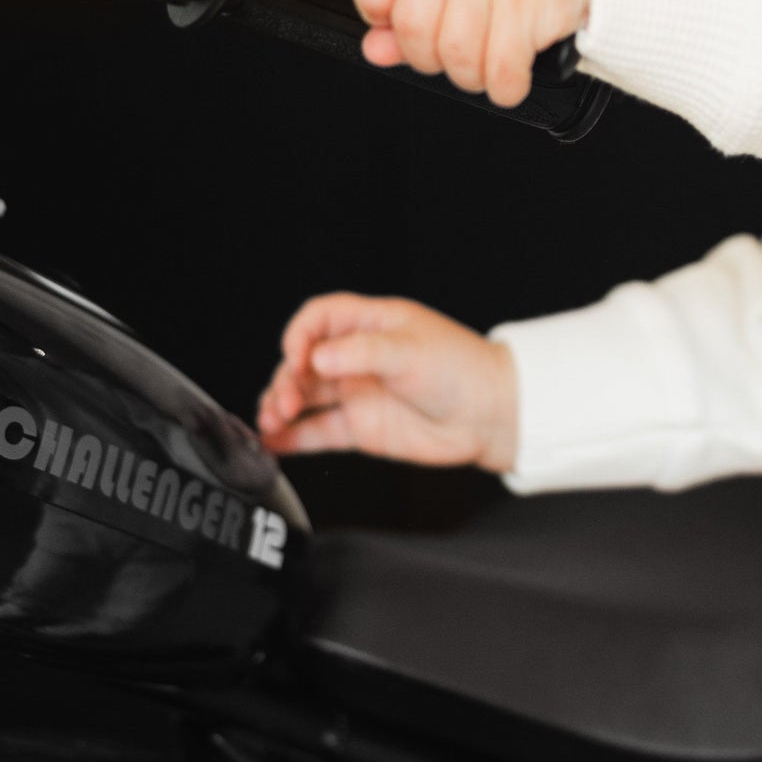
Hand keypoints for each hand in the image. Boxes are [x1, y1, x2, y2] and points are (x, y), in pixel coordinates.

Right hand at [257, 295, 518, 469]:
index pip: (319, 319)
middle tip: (286, 400)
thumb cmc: (461, 369)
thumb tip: (317, 358)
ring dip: (281, 406)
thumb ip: (361, 353)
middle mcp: (357, 358)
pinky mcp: (361, 428)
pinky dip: (294, 437)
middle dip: (287, 378)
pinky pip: (318, 431)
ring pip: (305, 397)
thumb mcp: (410, 351)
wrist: (490, 416)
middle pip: (304, 361)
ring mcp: (357, 393)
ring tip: (271, 421)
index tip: (298, 357)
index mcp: (370, 325)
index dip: (300, 335)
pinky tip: (274, 442)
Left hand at [352, 0, 590, 105]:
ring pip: (456, 55)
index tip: (389, 17)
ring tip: (486, 58)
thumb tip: (375, 49)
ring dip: (470, 75)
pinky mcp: (528, 5)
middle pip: (412, 26)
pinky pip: (499, 70)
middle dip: (427, 56)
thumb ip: (403, 13)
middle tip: (450, 49)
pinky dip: (503, 85)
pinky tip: (510, 72)